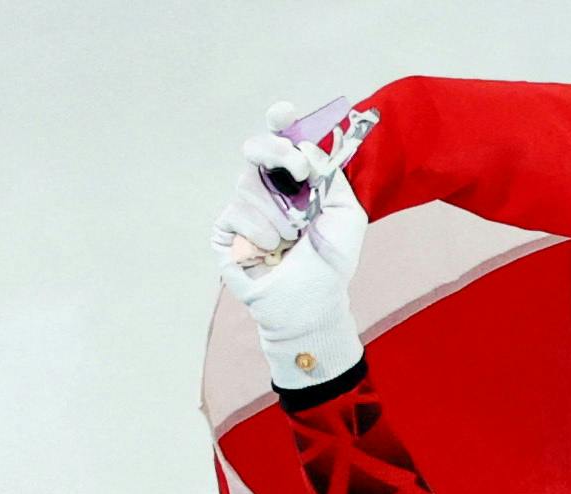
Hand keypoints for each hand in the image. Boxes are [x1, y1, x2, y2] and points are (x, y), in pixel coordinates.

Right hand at [212, 104, 377, 388]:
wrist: (312, 302)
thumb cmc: (330, 261)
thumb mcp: (346, 214)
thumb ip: (330, 177)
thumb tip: (305, 149)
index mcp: (293, 180)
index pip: (280, 140)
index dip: (278, 122)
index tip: (283, 114)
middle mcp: (265, 188)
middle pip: (255, 147)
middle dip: (275, 153)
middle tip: (297, 172)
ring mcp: (243, 208)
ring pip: (249, 184)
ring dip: (279, 213)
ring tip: (292, 239)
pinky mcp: (225, 231)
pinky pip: (236, 213)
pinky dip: (260, 232)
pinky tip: (271, 250)